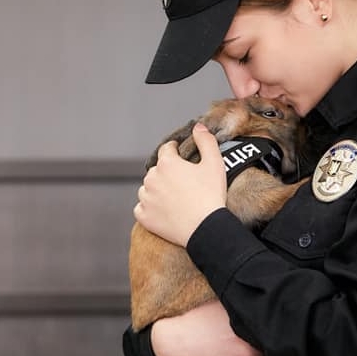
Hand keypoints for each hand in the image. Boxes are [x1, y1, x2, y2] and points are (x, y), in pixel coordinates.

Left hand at [134, 123, 226, 246]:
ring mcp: (146, 198)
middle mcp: (151, 178)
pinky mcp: (144, 216)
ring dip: (156, 190)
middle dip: (167, 173)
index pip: (166, 150)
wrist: (206, 228)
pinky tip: (162, 210)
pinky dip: (149, 208)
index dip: (175, 151)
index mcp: (167, 163)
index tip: (180, 156)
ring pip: (147, 189)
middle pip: (157, 170)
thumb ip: (206, 141)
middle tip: (182, 182)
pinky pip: (141, 208)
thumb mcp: (215, 163)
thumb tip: (198, 127)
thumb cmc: (211, 196)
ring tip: (172, 197)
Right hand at [150, 300, 261, 355]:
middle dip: (259, 343)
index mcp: (245, 335)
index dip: (265, 329)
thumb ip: (241, 309)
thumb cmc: (194, 323)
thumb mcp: (221, 306)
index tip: (261, 325)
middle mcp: (245, 355)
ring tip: (238, 344)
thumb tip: (257, 304)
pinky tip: (228, 353)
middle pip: (265, 351)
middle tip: (248, 335)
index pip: (270, 334)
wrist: (173, 343)